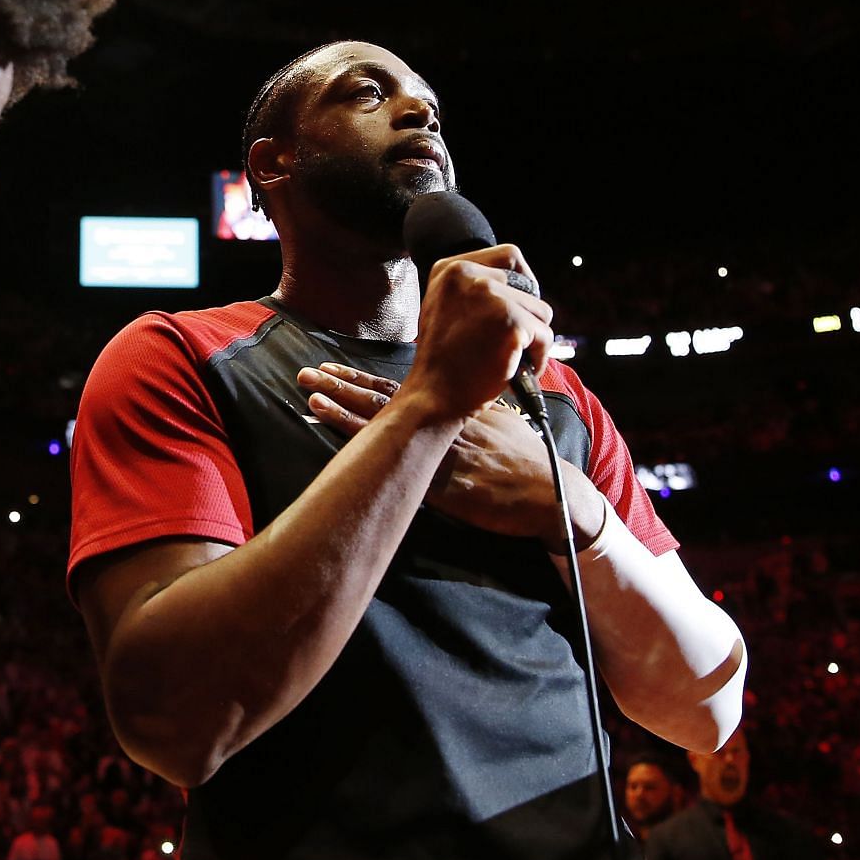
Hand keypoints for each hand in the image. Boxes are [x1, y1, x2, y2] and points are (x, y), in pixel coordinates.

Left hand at [297, 362, 605, 550]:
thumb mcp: (495, 421)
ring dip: (348, 415)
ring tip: (312, 399)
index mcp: (449, 407)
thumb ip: (464, 408)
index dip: (359, 377)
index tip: (328, 365)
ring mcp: (444, 454)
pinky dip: (377, 464)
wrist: (555, 494)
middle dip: (342, 386)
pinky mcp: (451, 489)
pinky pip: (406, 474)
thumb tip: (441, 398)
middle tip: (305, 373)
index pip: (395, 388)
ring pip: (389, 433)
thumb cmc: (524, 458)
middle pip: (383, 401)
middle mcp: (443, 424)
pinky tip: (350, 459)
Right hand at [404, 245, 553, 423]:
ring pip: (541, 311)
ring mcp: (490, 297)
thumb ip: (472, 289)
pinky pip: (546, 337)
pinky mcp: (511, 323)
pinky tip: (515, 370)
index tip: (517, 305)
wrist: (432, 396)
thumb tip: (518, 283)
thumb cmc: (442, 361)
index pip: (510, 255)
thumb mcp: (444, 308)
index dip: (522, 281)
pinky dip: (538, 358)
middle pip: (529, 285)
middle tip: (508, 340)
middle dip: (528, 314)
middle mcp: (468, 275)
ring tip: (507, 357)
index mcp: (449, 269)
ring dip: (533, 338)